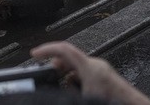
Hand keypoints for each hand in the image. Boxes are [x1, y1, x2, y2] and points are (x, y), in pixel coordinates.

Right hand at [31, 42, 149, 104]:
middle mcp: (97, 66)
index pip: (63, 49)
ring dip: (67, 76)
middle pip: (69, 58)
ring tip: (63, 88)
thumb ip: (65, 89)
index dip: (46, 49)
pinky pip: (86, 74)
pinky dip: (77, 81)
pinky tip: (78, 92)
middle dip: (56, 66)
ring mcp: (102, 71)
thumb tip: (52, 88)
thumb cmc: (115, 102)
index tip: (34, 53)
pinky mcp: (106, 79)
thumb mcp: (84, 97)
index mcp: (90, 67)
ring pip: (77, 67)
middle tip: (46, 73)